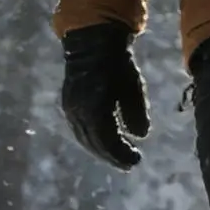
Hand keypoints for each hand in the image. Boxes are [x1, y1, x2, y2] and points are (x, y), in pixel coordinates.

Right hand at [60, 21, 149, 168]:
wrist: (92, 44)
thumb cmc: (118, 64)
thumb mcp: (134, 86)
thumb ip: (137, 112)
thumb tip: (140, 135)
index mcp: (95, 108)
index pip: (107, 140)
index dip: (121, 153)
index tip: (136, 160)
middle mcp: (78, 112)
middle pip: (95, 143)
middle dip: (112, 156)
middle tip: (129, 165)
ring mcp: (70, 109)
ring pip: (85, 139)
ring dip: (102, 151)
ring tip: (118, 158)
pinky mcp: (69, 106)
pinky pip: (80, 130)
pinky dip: (93, 140)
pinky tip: (105, 143)